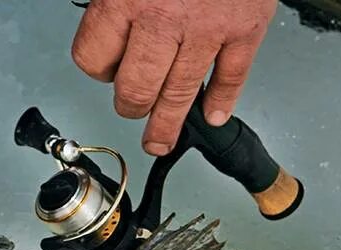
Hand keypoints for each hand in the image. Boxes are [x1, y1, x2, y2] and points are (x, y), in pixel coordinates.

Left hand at [71, 0, 276, 154]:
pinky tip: (215, 114)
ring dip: (168, 125)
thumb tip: (108, 26)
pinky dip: (224, 101)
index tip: (105, 72)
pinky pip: (233, 77)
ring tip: (161, 139)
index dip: (98, 71)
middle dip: (131, 108)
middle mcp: (164, 18)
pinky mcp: (246, 28)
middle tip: (132, 113)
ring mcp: (208, 29)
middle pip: (135, 90)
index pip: (95, 60)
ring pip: (181, 95)